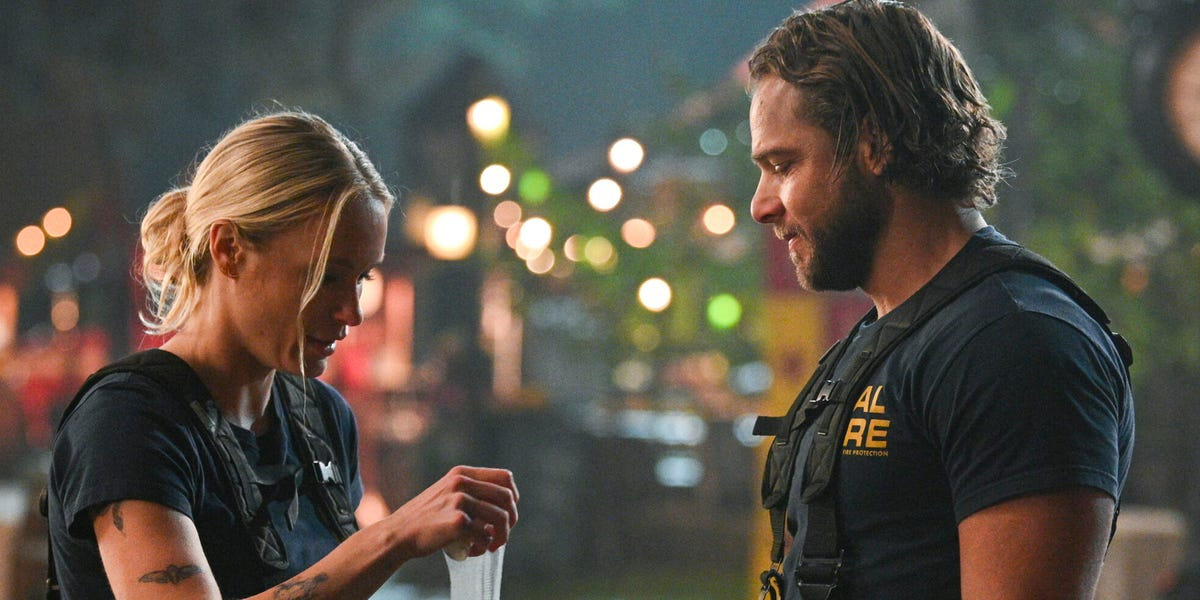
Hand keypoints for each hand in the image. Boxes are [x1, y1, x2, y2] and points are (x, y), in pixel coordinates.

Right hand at [387, 466, 518, 559]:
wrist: (398, 534)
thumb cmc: (425, 519)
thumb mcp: (446, 493)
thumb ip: (470, 492)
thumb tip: (505, 506)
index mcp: (461, 473)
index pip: (505, 477)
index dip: (513, 497)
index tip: (507, 513)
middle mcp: (461, 482)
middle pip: (507, 498)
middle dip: (511, 520)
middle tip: (502, 536)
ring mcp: (459, 500)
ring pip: (500, 518)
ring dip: (501, 537)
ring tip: (490, 547)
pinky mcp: (457, 520)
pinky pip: (485, 535)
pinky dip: (483, 546)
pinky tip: (472, 551)